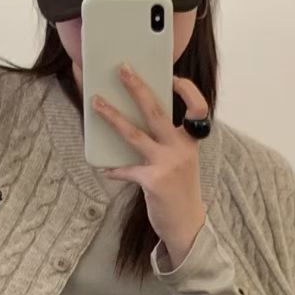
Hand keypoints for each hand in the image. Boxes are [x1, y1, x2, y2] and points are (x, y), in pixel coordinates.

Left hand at [93, 67, 208, 266]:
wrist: (187, 225)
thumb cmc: (180, 190)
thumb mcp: (181, 160)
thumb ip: (167, 141)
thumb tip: (136, 119)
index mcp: (191, 141)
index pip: (198, 108)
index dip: (188, 91)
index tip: (174, 78)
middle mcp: (181, 148)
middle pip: (156, 111)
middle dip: (137, 87)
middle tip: (122, 69)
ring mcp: (167, 164)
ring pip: (134, 134)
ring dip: (112, 116)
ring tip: (96, 103)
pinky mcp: (153, 181)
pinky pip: (126, 169)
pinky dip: (114, 169)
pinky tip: (104, 168)